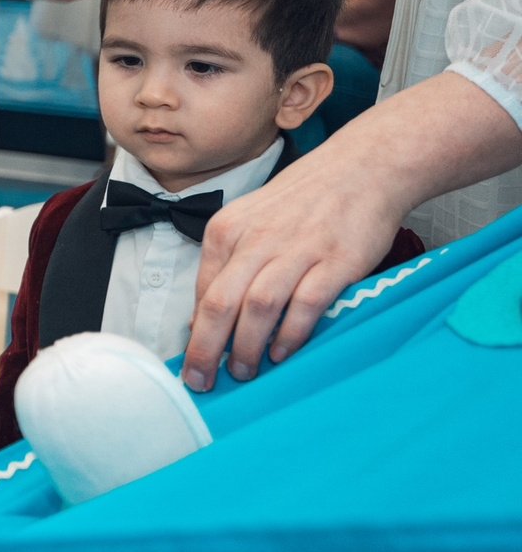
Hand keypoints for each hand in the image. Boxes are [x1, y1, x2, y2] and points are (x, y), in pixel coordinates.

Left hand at [183, 125, 411, 388]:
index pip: (201, 292)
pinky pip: (306, 304)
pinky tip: (283, 353)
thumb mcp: (250, 222)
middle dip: (205, 349)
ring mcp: (297, 249)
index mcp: (227, 230)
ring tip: (243, 372)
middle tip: (201, 382)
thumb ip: (227, 264)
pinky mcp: (335, 261)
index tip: (190, 362)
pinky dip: (291, 333)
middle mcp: (256, 239)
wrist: (360, 169)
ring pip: (258, 306)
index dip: (194, 333)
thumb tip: (203, 317)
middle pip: (220, 303)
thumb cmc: (302, 202)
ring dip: (247, 346)